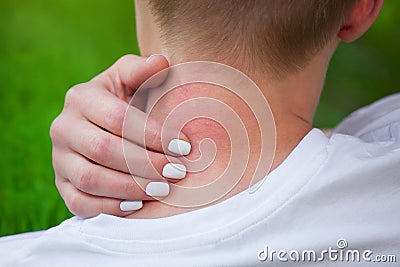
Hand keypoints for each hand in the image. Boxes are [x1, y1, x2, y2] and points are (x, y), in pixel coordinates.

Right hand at [50, 54, 190, 217]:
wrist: (102, 124)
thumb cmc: (124, 100)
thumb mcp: (130, 80)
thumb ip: (141, 70)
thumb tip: (161, 62)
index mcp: (81, 98)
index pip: (118, 119)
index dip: (153, 135)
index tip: (184, 147)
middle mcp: (63, 128)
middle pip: (104, 150)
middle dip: (145, 164)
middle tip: (177, 173)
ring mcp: (59, 159)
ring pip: (91, 179)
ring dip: (131, 187)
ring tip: (163, 190)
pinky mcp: (61, 184)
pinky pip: (79, 202)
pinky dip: (109, 207)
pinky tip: (137, 206)